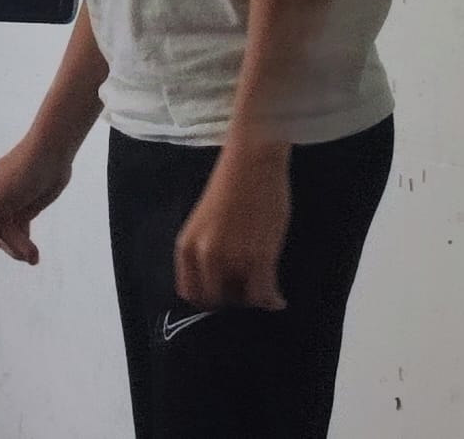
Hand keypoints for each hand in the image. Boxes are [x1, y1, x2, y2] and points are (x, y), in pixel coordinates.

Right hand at [0, 142, 71, 264]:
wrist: (51, 157)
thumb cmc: (21, 171)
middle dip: (7, 245)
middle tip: (28, 251)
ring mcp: (3, 210)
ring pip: (5, 240)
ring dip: (18, 249)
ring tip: (34, 256)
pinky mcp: (20, 214)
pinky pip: (18, 237)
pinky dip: (25, 246)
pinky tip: (34, 255)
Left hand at [174, 148, 290, 309]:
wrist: (251, 162)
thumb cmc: (229, 186)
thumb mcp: (204, 224)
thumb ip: (207, 252)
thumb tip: (219, 279)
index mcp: (186, 246)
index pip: (190, 292)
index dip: (208, 298)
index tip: (222, 296)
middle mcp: (204, 256)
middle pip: (215, 300)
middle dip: (231, 300)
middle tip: (246, 292)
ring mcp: (232, 259)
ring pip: (243, 299)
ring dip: (253, 299)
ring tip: (263, 291)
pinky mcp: (259, 257)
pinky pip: (264, 294)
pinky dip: (272, 300)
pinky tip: (277, 299)